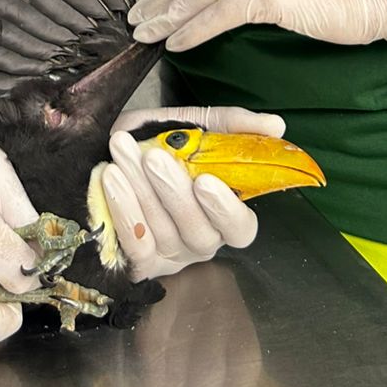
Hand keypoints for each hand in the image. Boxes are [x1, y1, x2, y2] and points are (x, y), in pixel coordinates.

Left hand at [102, 104, 285, 280]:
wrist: (112, 148)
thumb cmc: (160, 139)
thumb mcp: (196, 124)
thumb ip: (234, 125)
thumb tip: (275, 125)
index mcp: (224, 212)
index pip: (241, 228)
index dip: (226, 211)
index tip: (205, 180)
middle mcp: (201, 239)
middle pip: (199, 233)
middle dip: (174, 193)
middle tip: (154, 157)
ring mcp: (170, 254)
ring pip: (162, 232)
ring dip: (141, 189)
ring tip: (123, 149)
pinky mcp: (138, 261)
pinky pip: (134, 244)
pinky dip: (123, 209)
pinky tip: (111, 178)